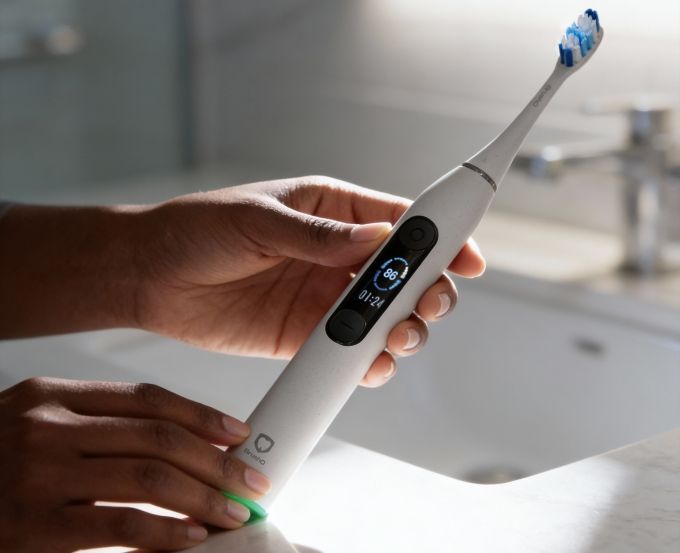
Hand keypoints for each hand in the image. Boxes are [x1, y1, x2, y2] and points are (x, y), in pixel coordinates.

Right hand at [0, 377, 270, 551]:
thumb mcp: (35, 424)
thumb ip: (97, 424)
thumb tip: (175, 439)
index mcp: (53, 395)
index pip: (148, 398)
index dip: (202, 415)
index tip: (238, 433)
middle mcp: (48, 428)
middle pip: (158, 437)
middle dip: (217, 460)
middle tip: (250, 478)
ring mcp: (38, 476)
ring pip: (149, 479)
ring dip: (204, 496)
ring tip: (233, 511)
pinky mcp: (32, 529)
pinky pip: (118, 526)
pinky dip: (165, 532)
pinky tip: (192, 537)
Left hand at [135, 176, 485, 385]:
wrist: (149, 277)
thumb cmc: (197, 230)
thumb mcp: (258, 220)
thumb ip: (318, 236)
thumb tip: (376, 240)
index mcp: (333, 212)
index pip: (400, 223)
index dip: (439, 240)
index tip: (468, 258)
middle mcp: (337, 257)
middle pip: (403, 276)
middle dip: (428, 292)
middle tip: (429, 306)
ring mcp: (323, 298)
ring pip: (383, 318)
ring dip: (403, 331)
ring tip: (399, 339)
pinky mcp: (304, 336)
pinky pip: (348, 352)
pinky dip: (367, 362)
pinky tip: (372, 365)